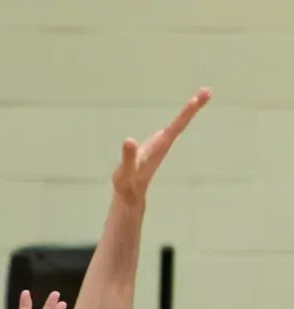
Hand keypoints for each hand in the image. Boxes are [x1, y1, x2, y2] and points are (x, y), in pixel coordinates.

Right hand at [112, 87, 208, 203]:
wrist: (132, 193)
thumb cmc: (128, 183)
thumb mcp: (126, 171)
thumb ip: (128, 157)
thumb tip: (128, 141)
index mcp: (158, 147)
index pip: (175, 127)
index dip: (185, 114)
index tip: (196, 100)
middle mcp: (164, 143)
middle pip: (181, 123)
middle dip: (194, 107)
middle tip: (207, 91)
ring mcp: (162, 143)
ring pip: (180, 123)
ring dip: (192, 108)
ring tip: (204, 94)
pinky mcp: (158, 143)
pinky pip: (175, 126)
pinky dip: (184, 115)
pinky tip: (190, 108)